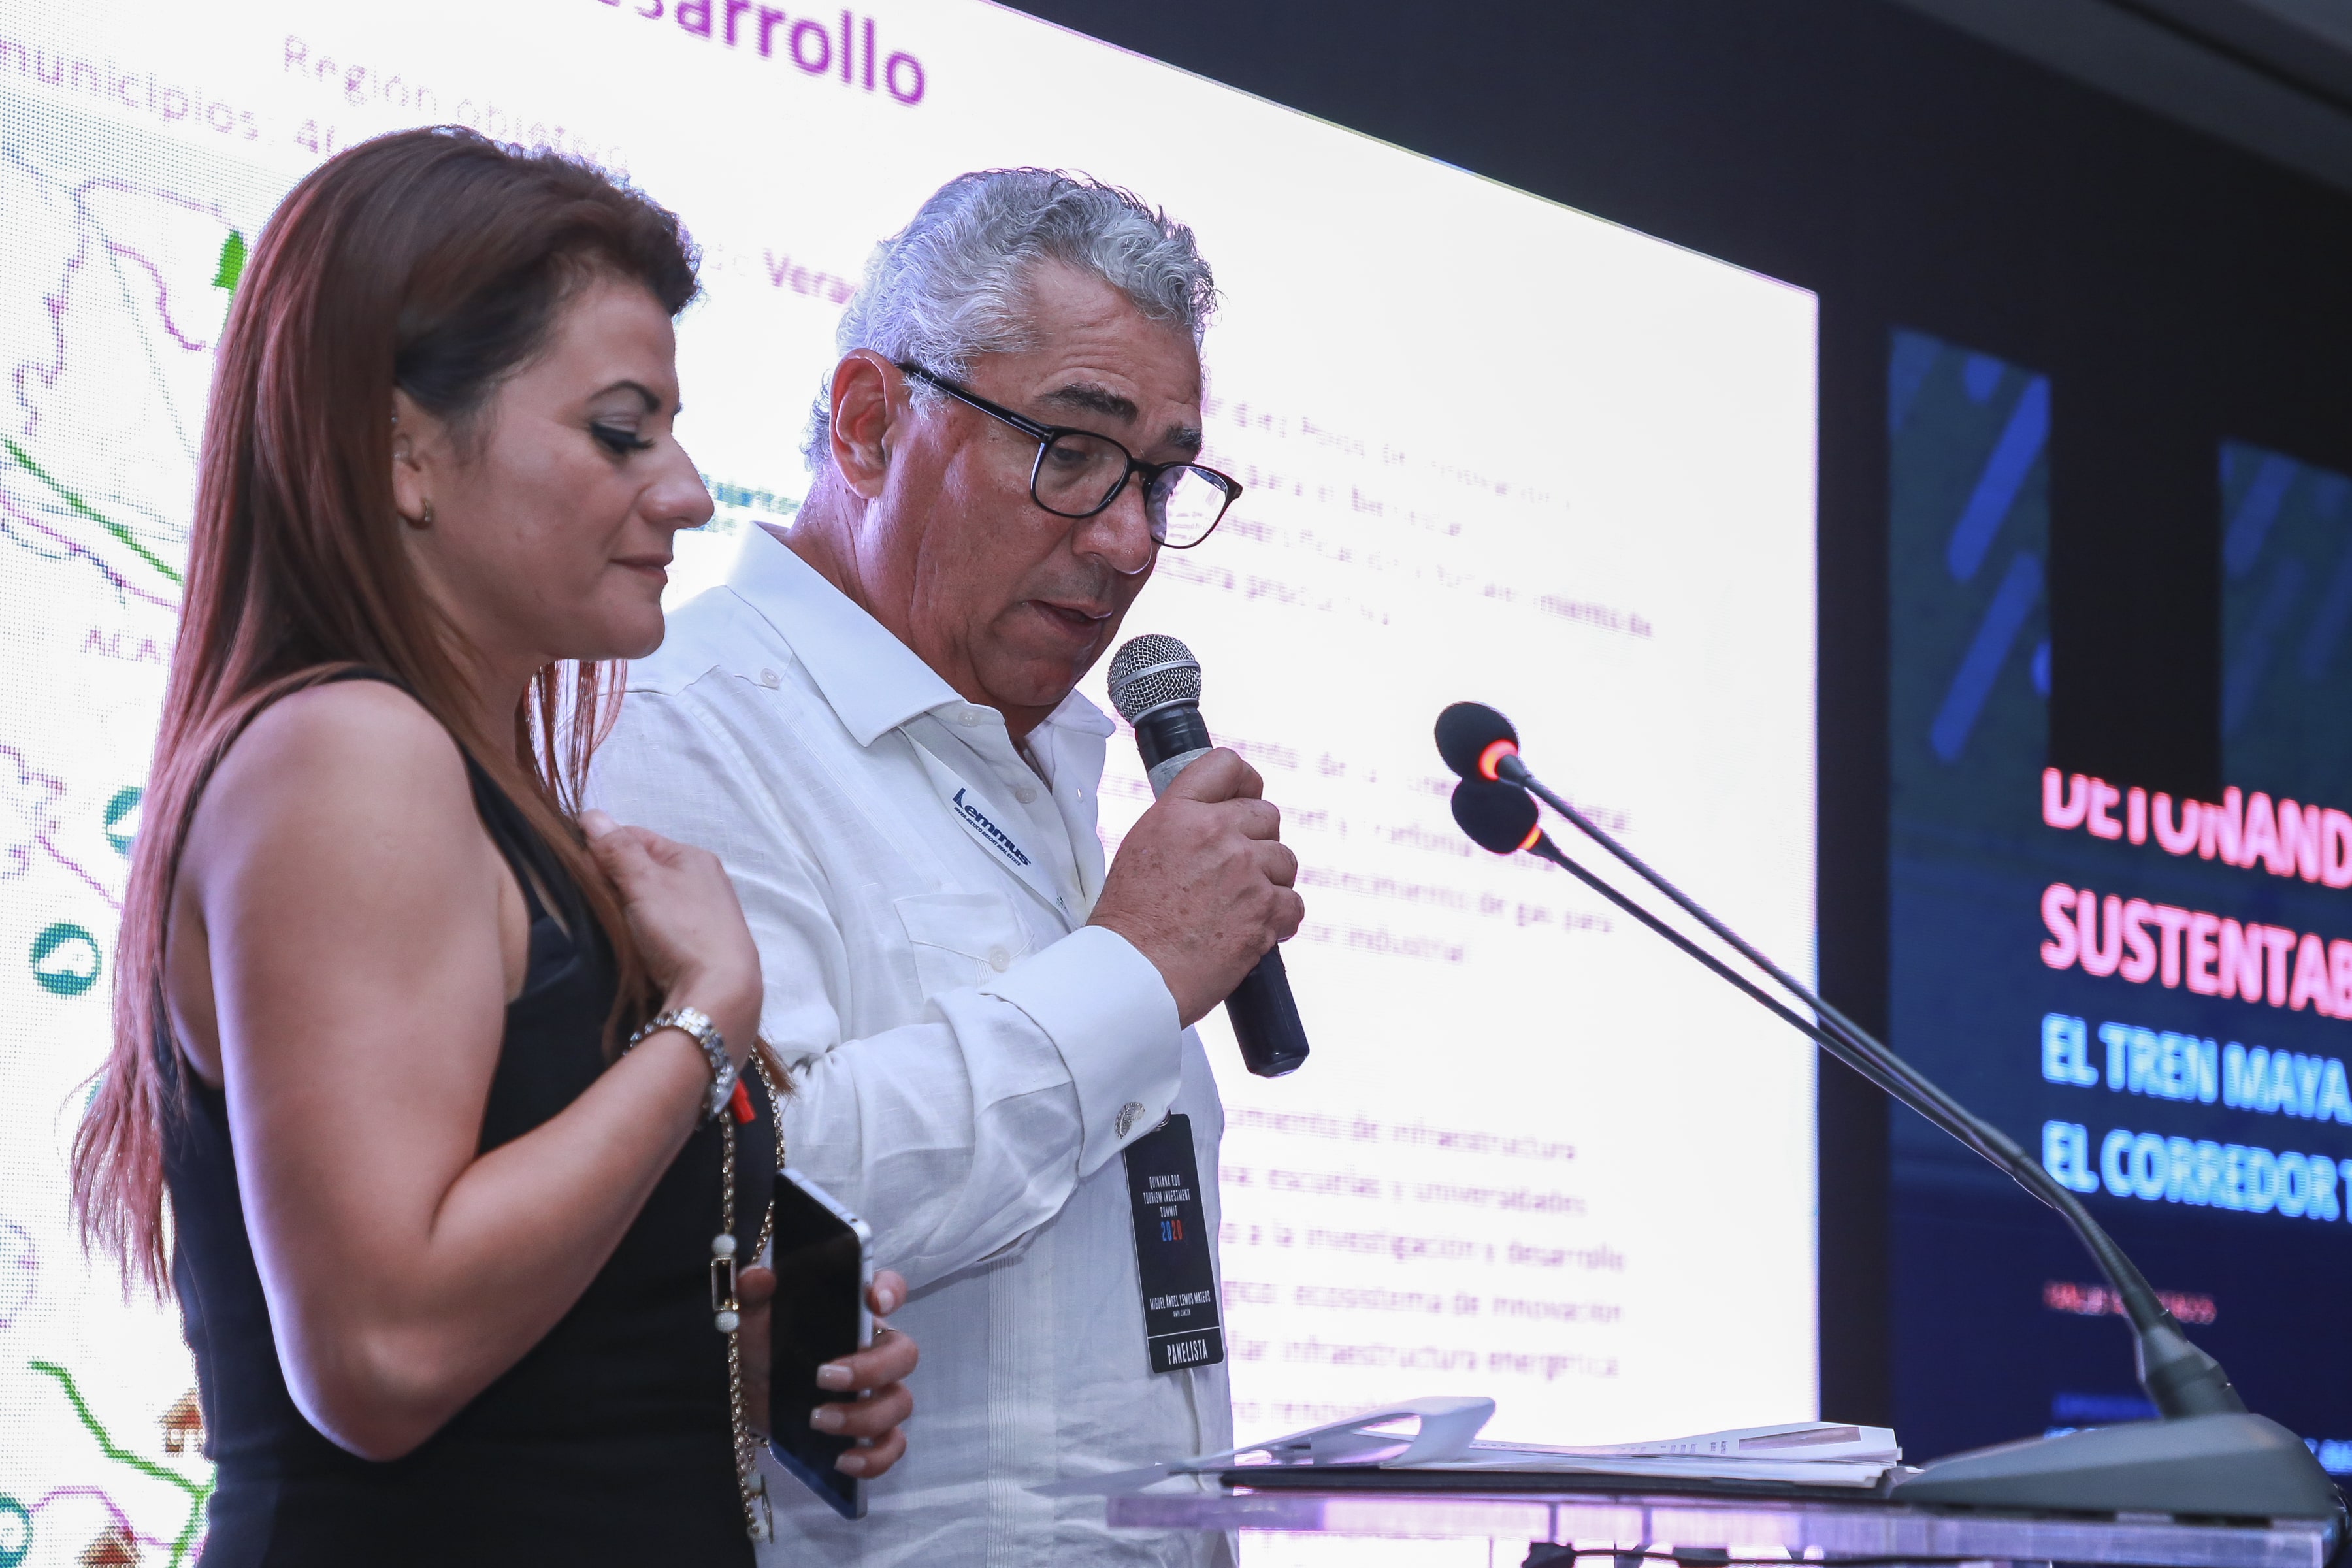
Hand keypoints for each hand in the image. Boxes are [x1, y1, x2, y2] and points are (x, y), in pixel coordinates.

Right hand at [580, 810, 759, 1054]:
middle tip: (587, 898)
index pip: (635, 837)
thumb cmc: (682, 930)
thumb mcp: (644, 882)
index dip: (602, 847)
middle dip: (612, 880)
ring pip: (649, 901)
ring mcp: (703, 916)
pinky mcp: (699, 947)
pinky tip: (629, 944)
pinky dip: (641, 932)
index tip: (575, 865)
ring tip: (605, 923)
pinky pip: (659, 929)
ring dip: (625, 908)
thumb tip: (592, 815)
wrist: (720, 992)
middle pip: (642, 870)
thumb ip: (617, 850)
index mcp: (693, 857)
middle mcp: (703, 881)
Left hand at [739, 1268, 917, 1477]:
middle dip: (870, 1369)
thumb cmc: (761, 1343)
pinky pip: (891, 1448)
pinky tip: (842, 1461)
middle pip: (903, 1354)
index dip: (891, 1291)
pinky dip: (874, 1459)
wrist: (749, 1392)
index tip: (874, 1301)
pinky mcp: (865, 1432)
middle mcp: (874, 1350)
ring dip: (864, 1417)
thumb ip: (752, 1293)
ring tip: (819, 1420)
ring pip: (900, 1403)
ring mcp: (876, 1393)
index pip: (889, 1289)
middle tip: (824, 1378)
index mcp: (855, 1313)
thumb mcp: (751, 1316)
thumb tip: (759, 1277)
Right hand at [1089, 749, 1303, 1025]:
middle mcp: (1216, 833)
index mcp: (1179, 812)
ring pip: (1285, 859)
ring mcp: (1245, 870)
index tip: (1245, 800)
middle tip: (1237, 871)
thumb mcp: (1142, 848)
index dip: (1244, 783)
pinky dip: (1279, 919)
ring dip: (1270, 882)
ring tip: (1240, 907)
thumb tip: (1214, 820)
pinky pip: (1293, 903)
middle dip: (1258, 841)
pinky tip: (1254, 929)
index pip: (1227, 765)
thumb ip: (1181, 825)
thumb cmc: (1130, 921)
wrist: (1133, 972)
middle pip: (1266, 815)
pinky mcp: (1265, 909)